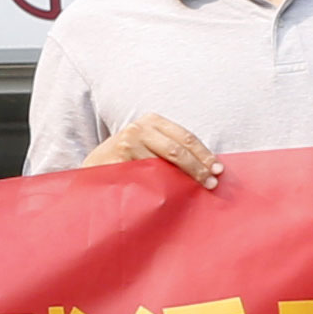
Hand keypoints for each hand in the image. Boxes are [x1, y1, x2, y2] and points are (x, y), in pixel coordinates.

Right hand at [83, 113, 222, 188]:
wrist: (94, 165)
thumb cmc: (130, 156)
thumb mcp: (150, 142)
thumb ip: (172, 147)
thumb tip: (209, 165)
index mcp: (152, 120)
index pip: (186, 137)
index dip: (204, 155)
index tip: (218, 170)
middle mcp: (139, 129)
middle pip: (177, 150)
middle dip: (197, 168)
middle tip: (211, 184)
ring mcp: (126, 144)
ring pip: (163, 164)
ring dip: (181, 180)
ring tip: (194, 190)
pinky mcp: (118, 162)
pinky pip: (147, 176)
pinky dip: (161, 185)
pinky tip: (171, 193)